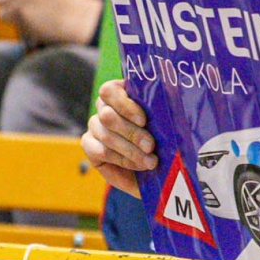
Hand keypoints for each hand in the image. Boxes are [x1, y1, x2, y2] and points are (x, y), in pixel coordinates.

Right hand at [82, 80, 156, 197]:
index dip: (125, 105)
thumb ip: (161, 113)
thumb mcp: (164, 123)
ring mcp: (95, 126)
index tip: (143, 121)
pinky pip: (102, 152)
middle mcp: (104, 107)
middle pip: (107, 115)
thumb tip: (169, 110)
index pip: (109, 91)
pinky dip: (124, 160)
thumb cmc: (161, 139)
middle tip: (150, 146)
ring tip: (150, 161)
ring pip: (106, 135)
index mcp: (120, 93)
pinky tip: (139, 165)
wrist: (153, 168)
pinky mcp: (89, 146)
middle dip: (131, 133)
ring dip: (131, 150)